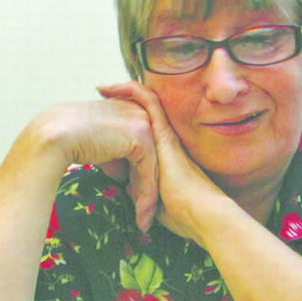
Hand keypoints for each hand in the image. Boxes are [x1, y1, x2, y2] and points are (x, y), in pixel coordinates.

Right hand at [33, 96, 159, 230]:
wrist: (53, 138)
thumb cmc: (68, 141)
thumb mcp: (98, 147)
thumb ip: (114, 157)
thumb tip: (123, 175)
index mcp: (128, 107)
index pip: (142, 147)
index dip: (140, 175)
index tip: (135, 199)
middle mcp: (139, 111)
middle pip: (150, 157)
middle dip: (147, 188)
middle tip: (145, 215)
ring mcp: (142, 122)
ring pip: (152, 166)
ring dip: (148, 197)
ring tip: (144, 221)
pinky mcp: (141, 136)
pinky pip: (148, 171)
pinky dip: (145, 195)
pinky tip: (141, 214)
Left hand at [98, 82, 223, 241]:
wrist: (199, 213)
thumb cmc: (181, 213)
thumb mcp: (152, 197)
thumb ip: (141, 187)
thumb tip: (128, 187)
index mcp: (161, 154)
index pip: (141, 129)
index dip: (123, 120)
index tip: (105, 115)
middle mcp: (165, 140)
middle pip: (141, 112)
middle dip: (120, 102)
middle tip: (102, 95)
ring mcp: (166, 135)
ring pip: (144, 102)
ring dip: (123, 92)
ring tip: (103, 88)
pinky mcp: (165, 133)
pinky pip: (149, 103)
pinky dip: (132, 92)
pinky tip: (114, 87)